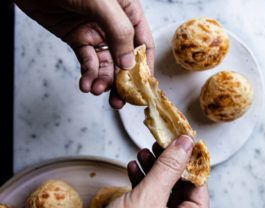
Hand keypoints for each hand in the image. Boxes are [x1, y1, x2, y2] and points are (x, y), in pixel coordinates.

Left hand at [14, 0, 154, 108]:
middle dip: (122, 81)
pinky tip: (86, 83)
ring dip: (103, 80)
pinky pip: (87, 61)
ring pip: (106, 64)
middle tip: (119, 100)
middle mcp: (114, 25)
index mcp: (128, 11)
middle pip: (125, 59)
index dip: (144, 67)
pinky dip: (87, 74)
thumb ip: (119, 30)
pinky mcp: (78, 39)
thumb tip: (129, 64)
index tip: (142, 88)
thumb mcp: (101, 1)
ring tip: (96, 90)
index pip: (143, 43)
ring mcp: (96, 33)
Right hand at [87, 135, 209, 207]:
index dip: (188, 159)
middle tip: (158, 143)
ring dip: (152, 169)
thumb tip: (185, 144)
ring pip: (163, 188)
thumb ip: (168, 169)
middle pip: (179, 184)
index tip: (179, 139)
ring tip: (143, 153)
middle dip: (166, 162)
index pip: (198, 183)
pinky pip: (148, 197)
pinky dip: (141, 181)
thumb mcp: (147, 199)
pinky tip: (132, 168)